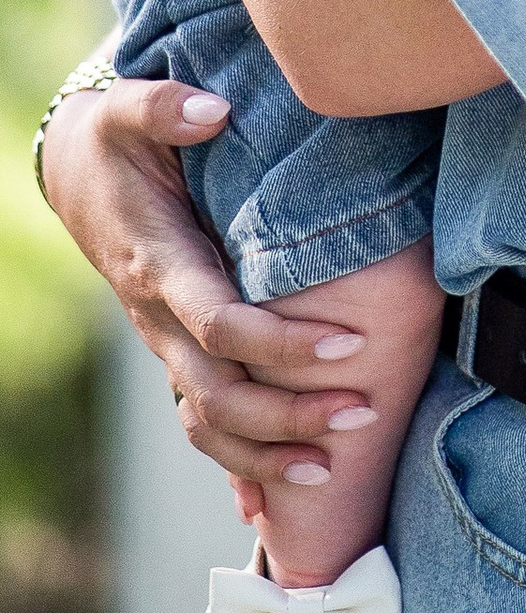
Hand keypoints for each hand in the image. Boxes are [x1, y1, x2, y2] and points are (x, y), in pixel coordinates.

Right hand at [40, 81, 374, 516]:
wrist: (74, 175)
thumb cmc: (115, 140)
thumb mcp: (128, 108)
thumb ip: (165, 107)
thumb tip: (212, 110)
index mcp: (161, 263)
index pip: (220, 322)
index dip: (282, 342)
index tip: (350, 344)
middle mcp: (159, 316)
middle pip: (219, 392)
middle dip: (290, 412)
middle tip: (364, 413)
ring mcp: (163, 343)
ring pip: (208, 422)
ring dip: (269, 451)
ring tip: (334, 467)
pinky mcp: (174, 352)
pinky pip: (200, 422)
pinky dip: (235, 464)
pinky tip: (268, 505)